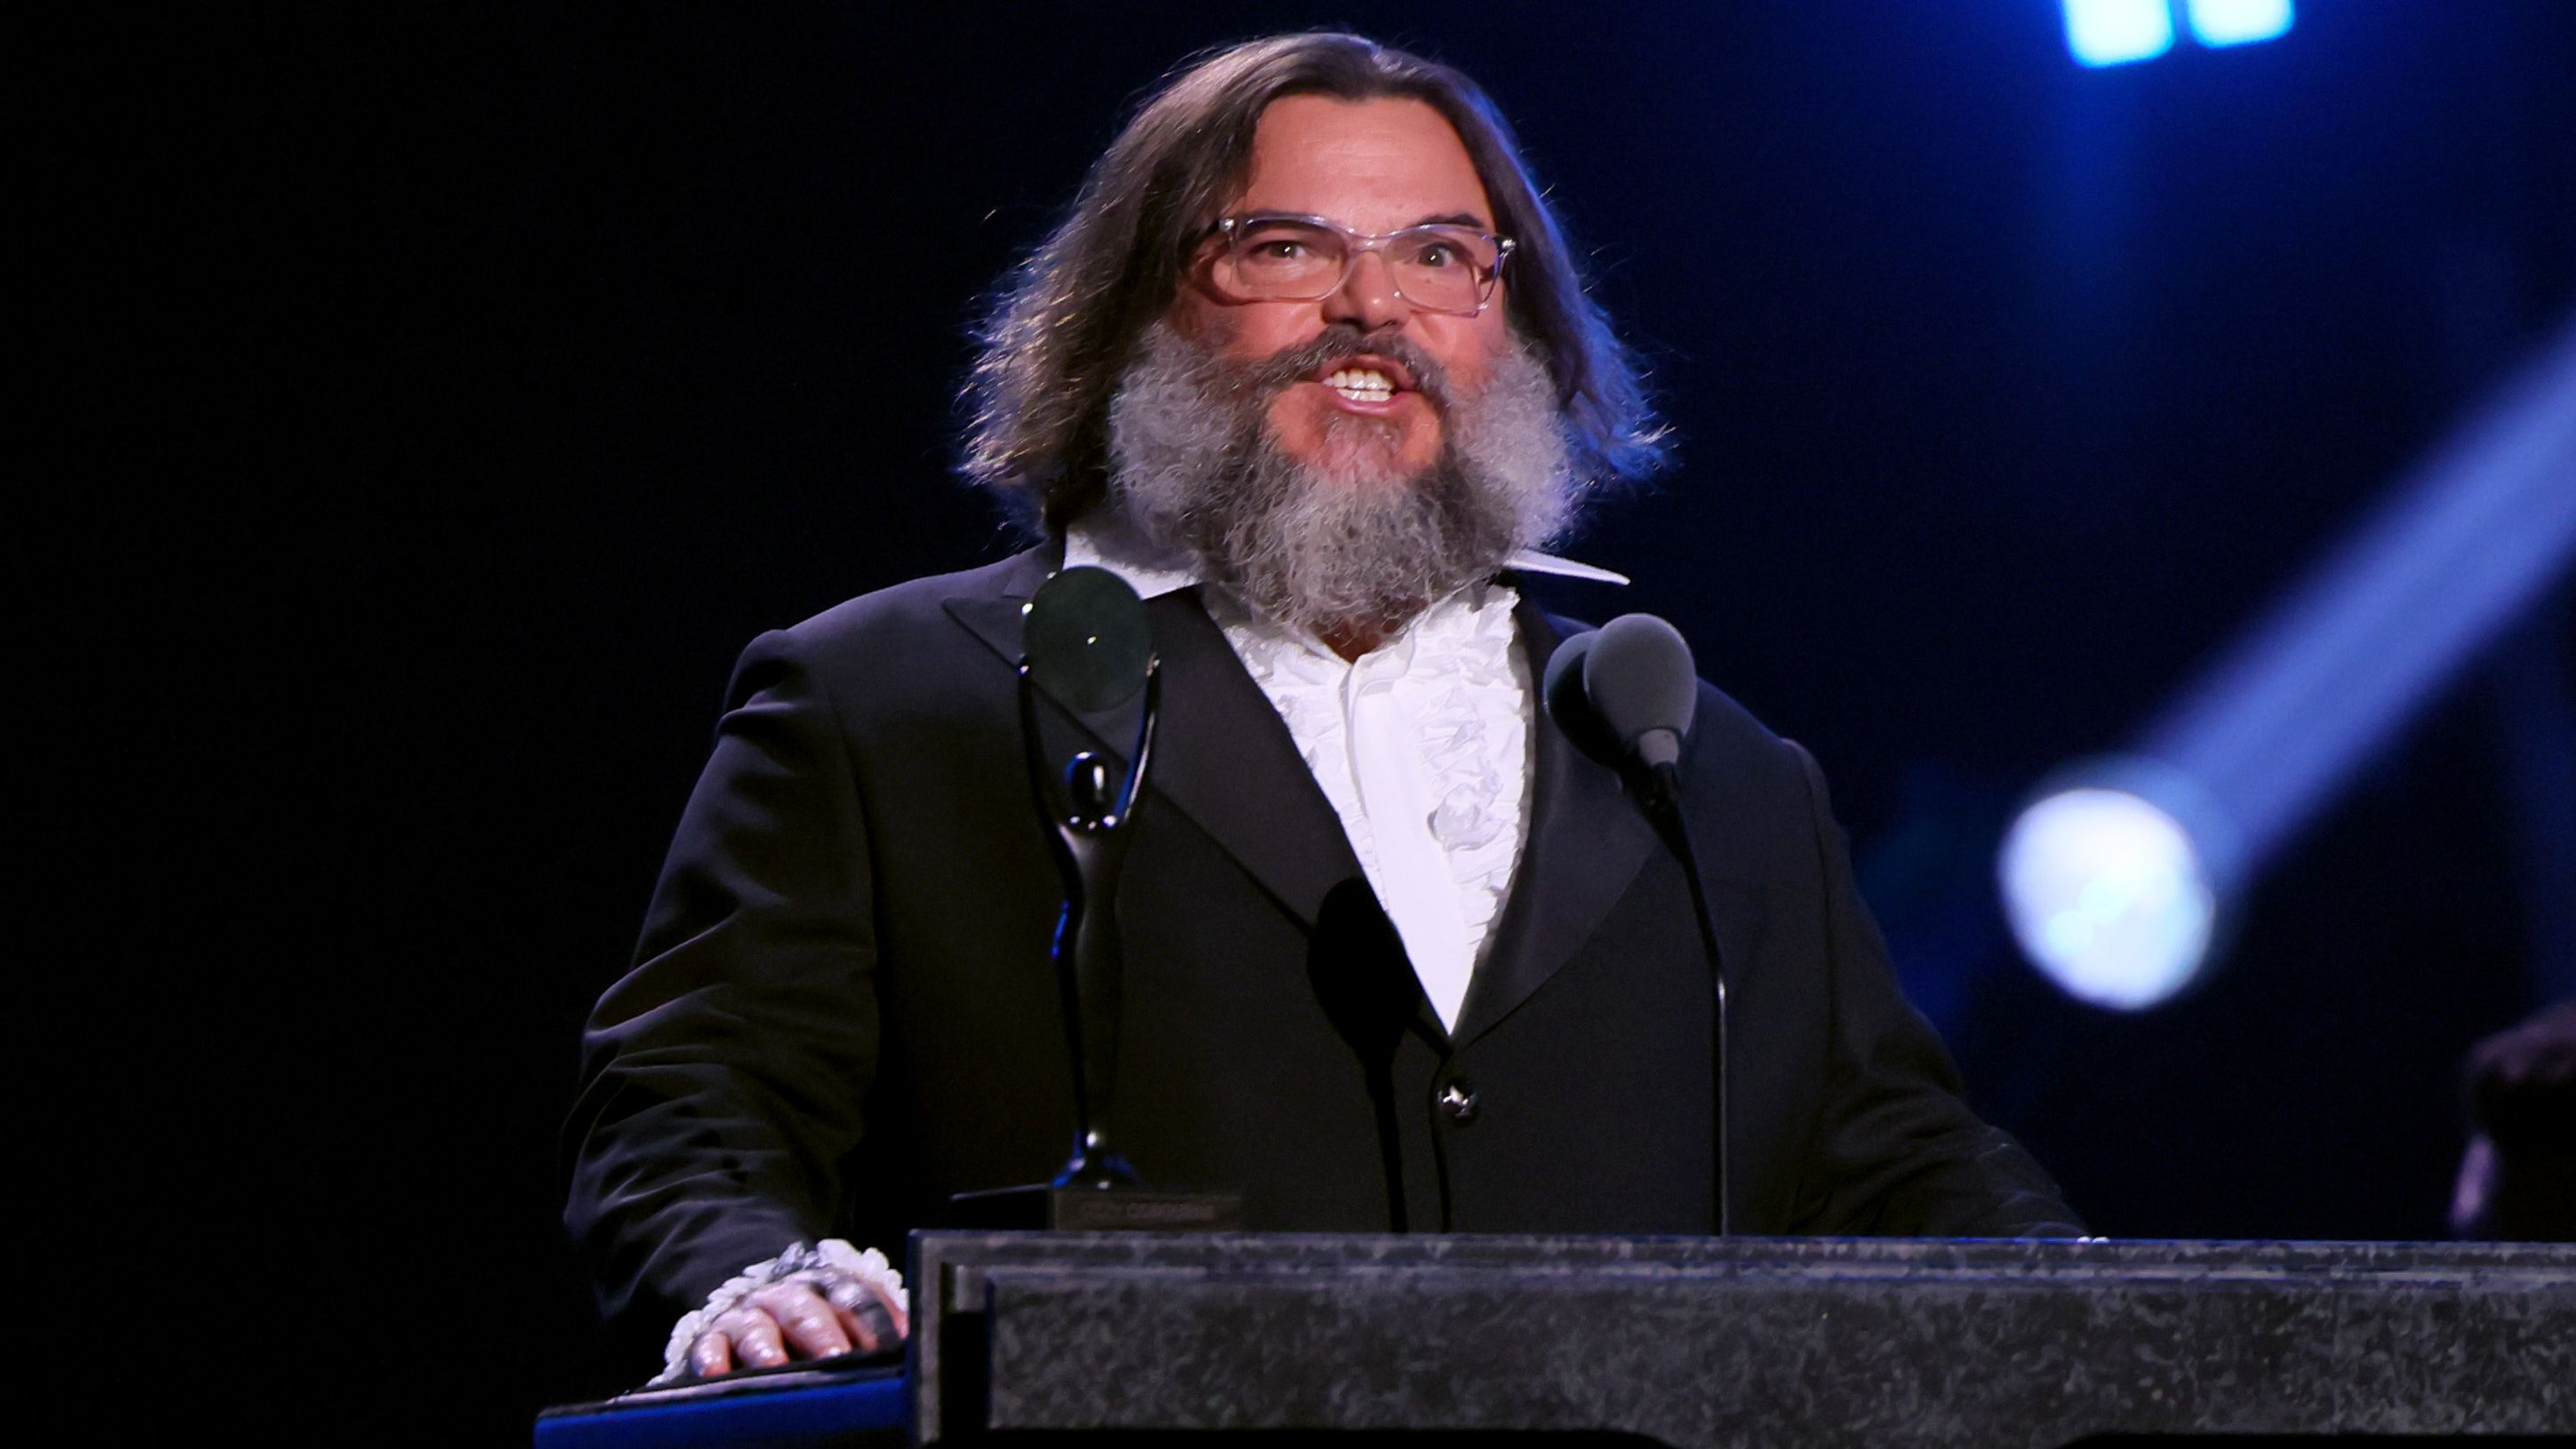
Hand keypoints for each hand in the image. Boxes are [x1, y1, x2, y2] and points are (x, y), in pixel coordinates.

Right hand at [686, 1274, 908, 1376]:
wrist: (756, 1303)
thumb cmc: (814, 1327)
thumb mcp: (845, 1319)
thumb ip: (876, 1328)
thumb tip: (914, 1349)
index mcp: (830, 1289)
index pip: (855, 1298)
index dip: (872, 1320)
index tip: (890, 1346)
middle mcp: (789, 1297)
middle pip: (808, 1311)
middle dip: (823, 1335)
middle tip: (837, 1359)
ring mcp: (749, 1316)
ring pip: (758, 1328)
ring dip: (766, 1348)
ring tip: (774, 1368)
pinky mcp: (713, 1337)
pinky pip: (710, 1346)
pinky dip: (712, 1359)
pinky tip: (717, 1373)